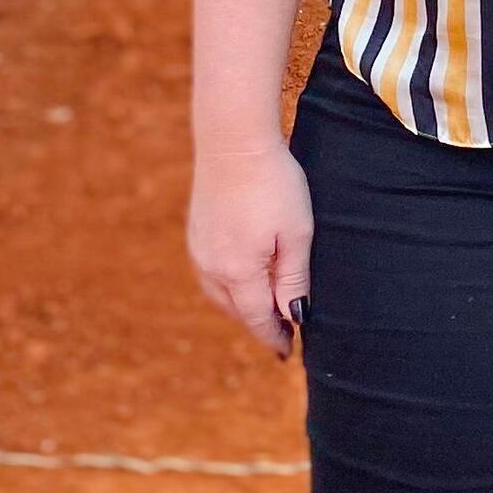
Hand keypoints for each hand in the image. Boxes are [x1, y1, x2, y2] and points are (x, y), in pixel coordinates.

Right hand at [185, 136, 312, 361]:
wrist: (233, 140)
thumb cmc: (274, 183)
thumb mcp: (297, 233)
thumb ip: (294, 278)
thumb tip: (295, 317)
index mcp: (238, 273)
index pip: (259, 319)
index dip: (274, 337)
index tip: (287, 353)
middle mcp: (212, 268)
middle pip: (238, 310)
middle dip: (259, 323)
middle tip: (282, 332)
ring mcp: (199, 250)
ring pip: (221, 294)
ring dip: (242, 305)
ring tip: (264, 309)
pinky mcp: (196, 233)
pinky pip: (211, 273)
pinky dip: (228, 284)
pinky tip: (242, 277)